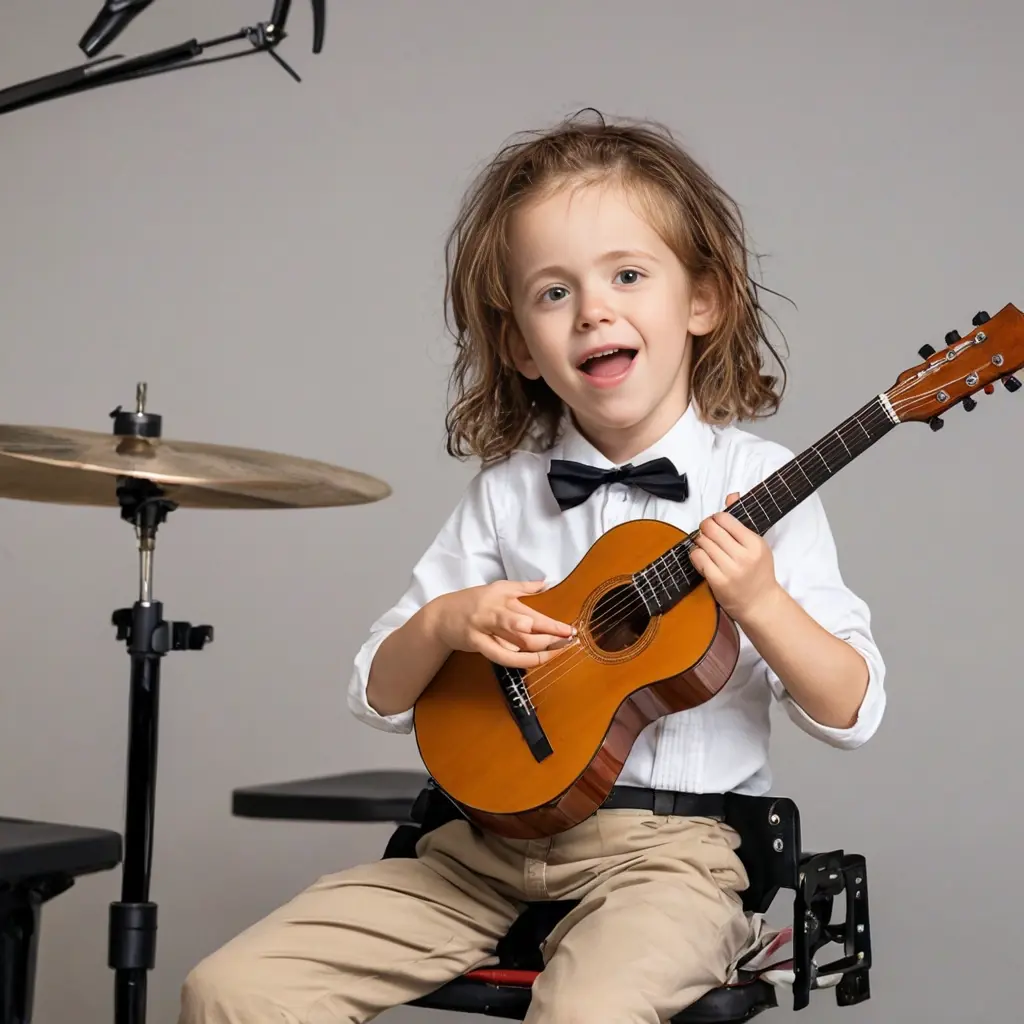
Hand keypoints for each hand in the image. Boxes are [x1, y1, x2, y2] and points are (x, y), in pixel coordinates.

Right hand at [428, 580, 576, 668]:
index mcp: (503, 595)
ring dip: (540, 649)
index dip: (553, 623)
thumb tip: (545, 583)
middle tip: (568, 641)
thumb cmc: (472, 601)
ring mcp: (484, 627)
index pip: (532, 610)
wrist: (441, 616)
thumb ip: (522, 587)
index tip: (570, 630)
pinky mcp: (475, 643)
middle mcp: (495, 610)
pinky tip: (533, 661)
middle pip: (528, 625)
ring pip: (517, 642)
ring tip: (555, 652)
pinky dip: (520, 660)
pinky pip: (501, 656)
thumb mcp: (497, 588)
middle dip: (551, 635)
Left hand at [688, 493, 780, 621]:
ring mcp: (730, 569)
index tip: (715, 524)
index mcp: (754, 543)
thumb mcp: (756, 544)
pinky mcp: (718, 581)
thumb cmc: (758, 572)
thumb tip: (731, 495)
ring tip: (705, 546)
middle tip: (706, 533)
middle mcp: (743, 555)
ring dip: (699, 542)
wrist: (760, 603)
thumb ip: (741, 521)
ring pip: (702, 542)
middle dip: (704, 528)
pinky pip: (698, 558)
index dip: (715, 519)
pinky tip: (701, 557)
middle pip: (711, 529)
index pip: (725, 519)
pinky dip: (696, 555)